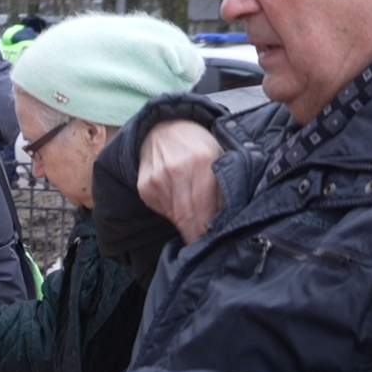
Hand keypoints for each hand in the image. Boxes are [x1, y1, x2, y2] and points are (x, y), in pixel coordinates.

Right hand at [138, 120, 223, 244]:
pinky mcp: (144, 186)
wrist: (165, 128)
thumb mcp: (220, 157)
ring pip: (174, 216)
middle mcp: (176, 170)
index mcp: (201, 161)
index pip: (203, 207)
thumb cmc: (200, 146)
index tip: (211, 241)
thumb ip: (226, 185)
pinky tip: (177, 198)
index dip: (206, 229)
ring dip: (185, 221)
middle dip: (196, 232)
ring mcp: (156, 178)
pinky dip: (172, 211)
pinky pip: (161, 210)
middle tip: (203, 242)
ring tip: (194, 216)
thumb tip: (226, 220)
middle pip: (186, 216)